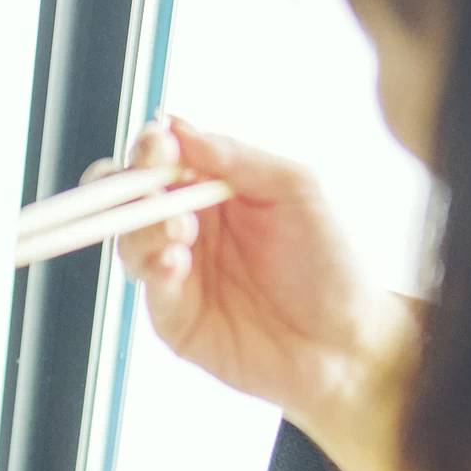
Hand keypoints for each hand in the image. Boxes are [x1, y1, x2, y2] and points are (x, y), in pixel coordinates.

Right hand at [94, 116, 386, 415]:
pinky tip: (173, 263)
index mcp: (214, 189)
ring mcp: (177, 273)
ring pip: (128, 240)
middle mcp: (188, 226)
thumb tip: (177, 127)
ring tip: (181, 232)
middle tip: (149, 188)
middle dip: (125, 186)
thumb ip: (236, 156)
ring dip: (143, 229)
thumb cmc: (329, 263)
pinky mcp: (175, 319)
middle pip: (128, 197)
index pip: (161, 158)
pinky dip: (153, 270)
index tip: (158, 148)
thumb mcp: (294, 189)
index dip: (150, 149)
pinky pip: (147, 289)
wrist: (344, 343)